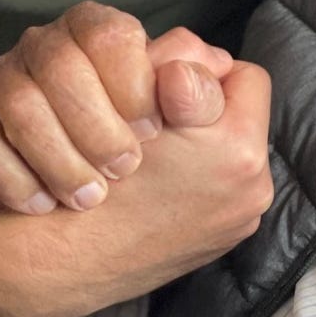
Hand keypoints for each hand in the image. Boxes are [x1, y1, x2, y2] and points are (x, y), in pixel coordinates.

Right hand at [0, 2, 233, 213]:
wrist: (73, 247)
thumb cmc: (151, 175)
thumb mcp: (196, 138)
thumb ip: (206, 97)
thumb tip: (206, 70)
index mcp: (103, 34)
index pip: (114, 34)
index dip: (138, 82)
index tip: (155, 131)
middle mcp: (48, 45)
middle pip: (62, 64)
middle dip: (97, 127)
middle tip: (126, 172)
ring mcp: (1, 78)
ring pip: (20, 102)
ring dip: (60, 159)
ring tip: (90, 198)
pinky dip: (13, 181)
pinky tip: (43, 208)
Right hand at [9, 58, 274, 316]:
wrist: (64, 260)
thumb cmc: (91, 170)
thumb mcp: (135, 98)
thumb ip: (181, 64)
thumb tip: (205, 56)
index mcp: (240, 151)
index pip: (244, 77)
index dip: (203, 69)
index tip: (167, 83)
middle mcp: (252, 193)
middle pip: (239, 115)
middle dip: (202, 107)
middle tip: (158, 114)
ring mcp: (237, 223)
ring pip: (227, 151)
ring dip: (197, 142)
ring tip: (154, 150)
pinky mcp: (219, 243)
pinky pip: (217, 187)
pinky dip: (190, 177)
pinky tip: (154, 180)